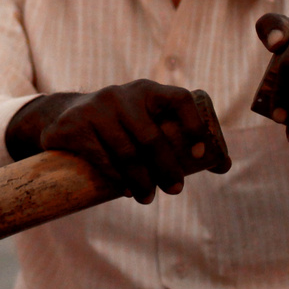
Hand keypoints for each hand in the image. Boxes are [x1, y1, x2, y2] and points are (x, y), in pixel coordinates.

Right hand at [6, 80, 221, 203]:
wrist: (64, 117)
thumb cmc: (121, 125)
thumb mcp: (146, 121)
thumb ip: (179, 138)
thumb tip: (224, 164)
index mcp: (147, 91)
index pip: (178, 98)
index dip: (194, 124)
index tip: (201, 154)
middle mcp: (121, 95)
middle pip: (151, 137)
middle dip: (167, 168)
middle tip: (175, 190)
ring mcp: (96, 109)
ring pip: (126, 152)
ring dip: (141, 181)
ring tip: (147, 197)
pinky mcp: (74, 126)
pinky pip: (101, 157)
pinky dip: (117, 177)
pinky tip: (125, 189)